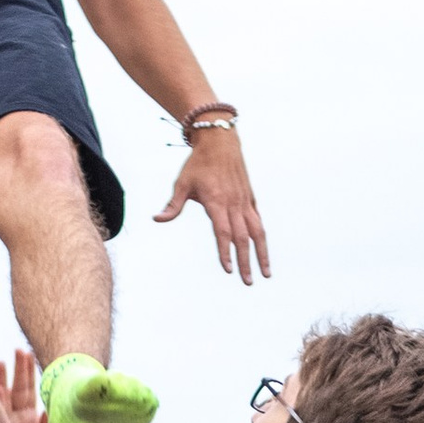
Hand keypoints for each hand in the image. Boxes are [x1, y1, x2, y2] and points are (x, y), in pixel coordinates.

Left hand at [156, 126, 269, 286]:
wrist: (219, 141)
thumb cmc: (198, 163)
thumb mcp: (181, 183)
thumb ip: (173, 205)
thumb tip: (157, 219)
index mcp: (217, 202)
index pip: (223, 233)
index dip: (226, 252)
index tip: (229, 270)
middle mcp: (234, 204)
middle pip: (243, 238)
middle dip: (246, 262)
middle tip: (248, 282)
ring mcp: (245, 201)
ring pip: (257, 231)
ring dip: (262, 253)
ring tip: (266, 272)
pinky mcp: (250, 198)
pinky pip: (258, 221)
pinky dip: (261, 237)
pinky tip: (262, 251)